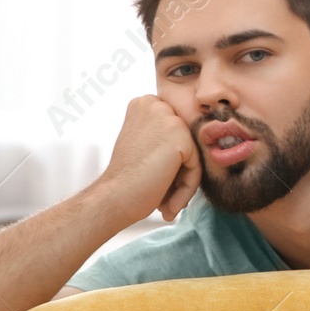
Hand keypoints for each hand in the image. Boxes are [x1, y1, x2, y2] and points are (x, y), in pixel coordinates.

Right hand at [96, 96, 201, 223]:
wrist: (113, 198)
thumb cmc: (126, 178)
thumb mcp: (144, 144)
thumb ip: (166, 137)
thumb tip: (196, 145)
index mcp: (145, 104)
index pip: (177, 132)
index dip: (172, 161)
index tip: (161, 183)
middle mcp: (156, 105)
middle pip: (187, 143)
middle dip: (179, 173)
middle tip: (165, 198)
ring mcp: (169, 119)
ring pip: (193, 157)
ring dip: (183, 184)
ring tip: (167, 204)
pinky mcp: (181, 137)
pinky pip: (196, 168)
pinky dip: (186, 190)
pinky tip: (170, 206)